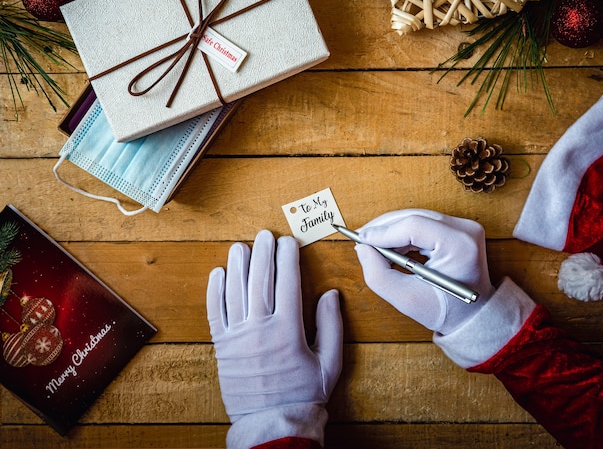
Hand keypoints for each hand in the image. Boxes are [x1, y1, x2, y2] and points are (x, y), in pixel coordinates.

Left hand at [207, 230, 342, 421]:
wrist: (273, 422)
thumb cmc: (304, 394)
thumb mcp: (329, 362)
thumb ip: (331, 325)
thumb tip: (331, 294)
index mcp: (288, 330)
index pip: (288, 282)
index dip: (288, 258)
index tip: (289, 242)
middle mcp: (260, 328)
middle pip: (260, 280)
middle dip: (263, 253)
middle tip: (265, 235)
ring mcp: (238, 336)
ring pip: (236, 291)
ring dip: (237, 265)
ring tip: (240, 247)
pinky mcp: (223, 346)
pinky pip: (216, 312)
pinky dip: (215, 291)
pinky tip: (218, 274)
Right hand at [354, 209, 494, 334]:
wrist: (473, 314)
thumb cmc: (445, 311)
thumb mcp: (406, 300)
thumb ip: (378, 275)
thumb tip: (362, 248)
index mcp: (460, 246)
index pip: (415, 226)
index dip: (384, 232)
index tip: (361, 241)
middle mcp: (465, 230)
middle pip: (414, 216)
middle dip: (384, 228)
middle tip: (361, 241)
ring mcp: (463, 226)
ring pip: (415, 217)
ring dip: (391, 230)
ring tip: (374, 247)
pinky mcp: (457, 227)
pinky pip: (422, 221)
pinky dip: (402, 232)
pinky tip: (390, 246)